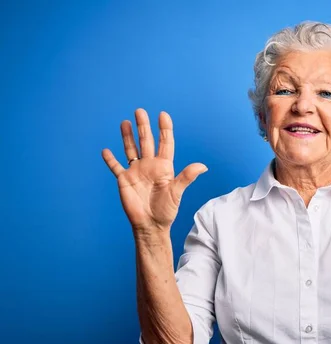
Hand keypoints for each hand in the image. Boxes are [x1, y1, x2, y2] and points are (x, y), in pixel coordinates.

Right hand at [101, 108, 207, 231]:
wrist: (150, 224)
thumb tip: (203, 166)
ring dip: (128, 137)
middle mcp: (150, 166)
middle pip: (146, 141)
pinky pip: (116, 167)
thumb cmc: (166, 210)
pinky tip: (106, 150)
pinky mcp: (124, 180)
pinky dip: (110, 159)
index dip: (164, 129)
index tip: (163, 115)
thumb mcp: (177, 192)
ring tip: (125, 122)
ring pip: (131, 149)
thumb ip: (187, 177)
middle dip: (143, 126)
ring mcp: (136, 172)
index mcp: (164, 167)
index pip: (165, 143)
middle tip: (140, 111)